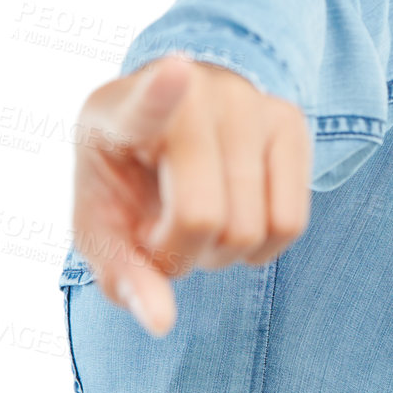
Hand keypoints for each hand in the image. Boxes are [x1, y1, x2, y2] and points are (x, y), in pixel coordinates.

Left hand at [71, 53, 312, 335]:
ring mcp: (250, 101)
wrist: (174, 114)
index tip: (176, 69)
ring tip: (196, 219)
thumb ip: (122, 274)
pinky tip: (233, 218)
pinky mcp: (291, 120)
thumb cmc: (127, 177)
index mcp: (123, 111)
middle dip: (179, 254)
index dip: (162, 91)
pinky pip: (290, 223)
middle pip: (202, 216)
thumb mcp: (101, 225)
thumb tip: (163, 322)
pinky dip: (259, 248)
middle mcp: (195, 93)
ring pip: (253, 227)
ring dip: (219, 253)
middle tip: (160, 233)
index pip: (147, 102)